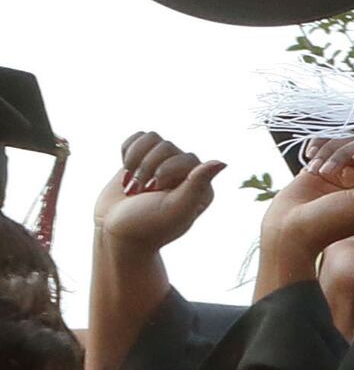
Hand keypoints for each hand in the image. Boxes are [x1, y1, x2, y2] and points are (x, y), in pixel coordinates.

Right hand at [96, 134, 221, 255]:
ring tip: (133, 184)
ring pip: (151, 137)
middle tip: (140, 193)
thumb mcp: (175, 208)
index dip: (164, 171)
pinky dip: (127, 152)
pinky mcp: (144, 160)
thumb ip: (197, 185)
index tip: (154, 192)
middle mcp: (187, 174)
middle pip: (166, 145)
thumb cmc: (148, 225)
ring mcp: (164, 165)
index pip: (186, 157)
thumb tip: (222, 162)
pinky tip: (127, 171)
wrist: (115, 232)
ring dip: (135, 160)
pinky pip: (137, 138)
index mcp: (202, 187)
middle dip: (146, 168)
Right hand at [257, 140, 353, 294]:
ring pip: (345, 141)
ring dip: (329, 153)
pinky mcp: (322, 167)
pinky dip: (317, 148)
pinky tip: (310, 164)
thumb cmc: (331, 222)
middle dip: (347, 152)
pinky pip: (326, 142)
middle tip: (330, 171)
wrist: (289, 230)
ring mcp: (343, 173)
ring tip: (317, 172)